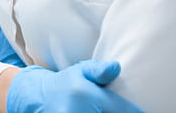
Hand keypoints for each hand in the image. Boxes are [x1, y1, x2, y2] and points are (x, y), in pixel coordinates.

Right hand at [6, 61, 144, 112]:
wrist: (40, 96)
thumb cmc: (67, 83)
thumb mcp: (82, 70)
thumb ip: (99, 70)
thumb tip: (117, 67)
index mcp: (85, 94)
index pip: (120, 108)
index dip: (135, 112)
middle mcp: (76, 110)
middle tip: (123, 109)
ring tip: (107, 111)